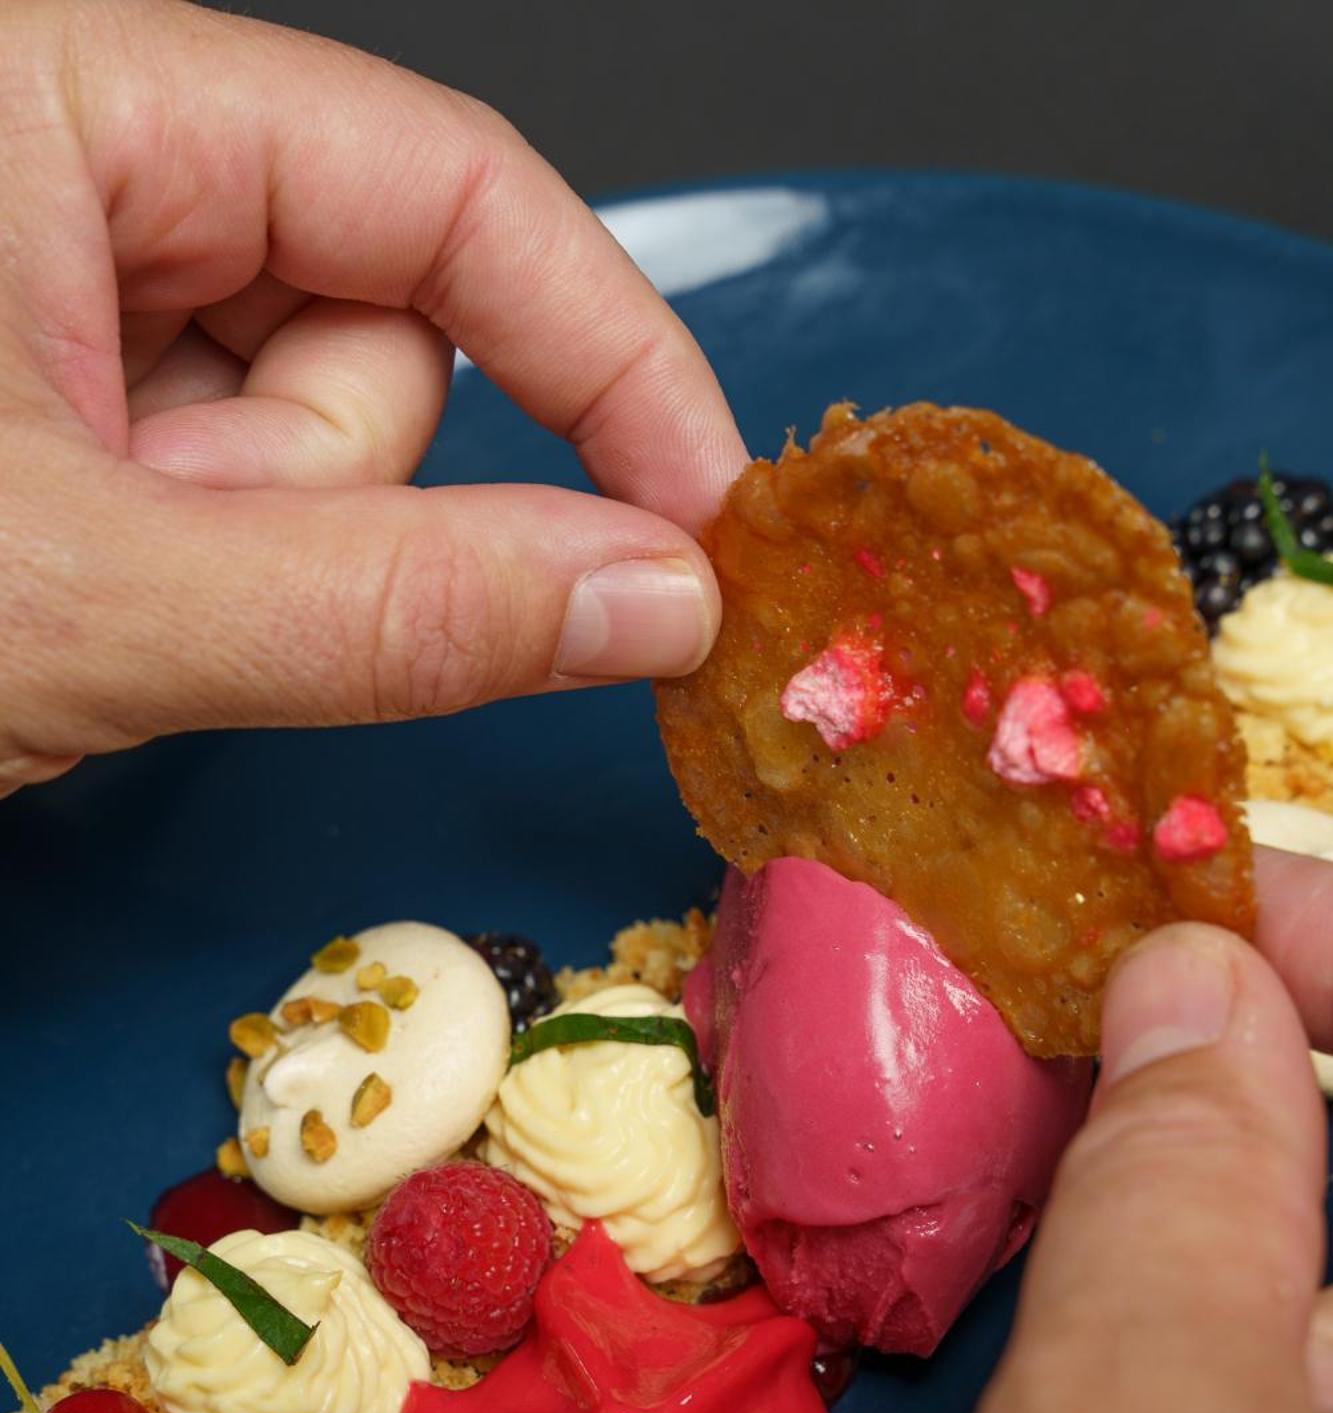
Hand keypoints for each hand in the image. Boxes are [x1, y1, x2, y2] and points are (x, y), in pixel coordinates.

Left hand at [0, 0, 745, 794]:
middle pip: (383, 329)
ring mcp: (67, 290)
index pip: (449, 181)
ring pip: (320, 430)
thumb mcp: (96, 600)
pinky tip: (88, 604)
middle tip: (179, 586)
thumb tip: (646, 598)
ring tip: (98, 601)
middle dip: (323, 497)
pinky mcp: (68, 405)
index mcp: (73, 98)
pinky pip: (243, 489)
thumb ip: (389, 606)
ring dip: (250, 551)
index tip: (698, 516)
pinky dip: (204, 573)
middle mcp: (80, 163)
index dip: (605, 357)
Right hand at [774, 847, 1332, 1412]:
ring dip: (1244, 1171)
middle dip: (1284, 1068)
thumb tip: (1202, 986)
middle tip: (1123, 1008)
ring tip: (1096, 1125)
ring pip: (1324, 1288)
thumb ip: (1186, 1201)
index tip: (1197, 901)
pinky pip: (1292, 1382)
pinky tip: (1120, 1282)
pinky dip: (1219, 1285)